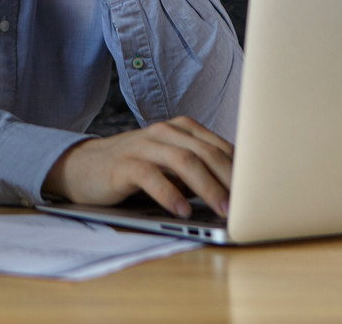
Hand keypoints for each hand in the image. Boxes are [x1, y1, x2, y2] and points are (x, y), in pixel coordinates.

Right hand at [42, 117, 232, 217]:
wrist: (82, 166)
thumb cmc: (133, 168)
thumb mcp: (169, 164)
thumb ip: (197, 169)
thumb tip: (236, 191)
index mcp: (181, 129)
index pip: (219, 146)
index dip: (241, 169)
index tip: (258, 191)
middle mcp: (164, 132)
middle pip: (206, 152)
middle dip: (230, 179)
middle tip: (246, 205)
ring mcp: (143, 146)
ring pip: (184, 162)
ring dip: (207, 188)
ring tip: (221, 210)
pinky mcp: (124, 164)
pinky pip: (151, 177)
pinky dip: (170, 195)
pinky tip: (182, 211)